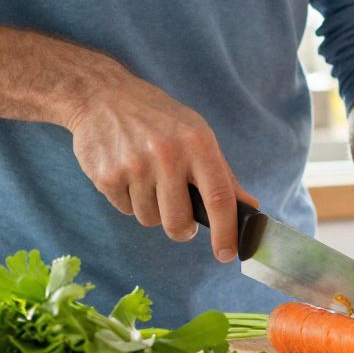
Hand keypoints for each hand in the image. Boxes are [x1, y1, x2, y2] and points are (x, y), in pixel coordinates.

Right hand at [66, 69, 251, 262]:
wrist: (103, 97)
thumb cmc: (160, 120)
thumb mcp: (198, 135)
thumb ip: (223, 175)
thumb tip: (251, 207)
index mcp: (198, 144)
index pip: (219, 198)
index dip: (226, 231)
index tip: (227, 254)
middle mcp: (167, 155)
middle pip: (179, 222)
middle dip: (182, 229)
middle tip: (182, 220)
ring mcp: (134, 167)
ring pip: (150, 220)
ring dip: (153, 209)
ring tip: (149, 179)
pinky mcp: (106, 177)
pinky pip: (125, 210)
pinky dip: (130, 200)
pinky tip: (128, 173)